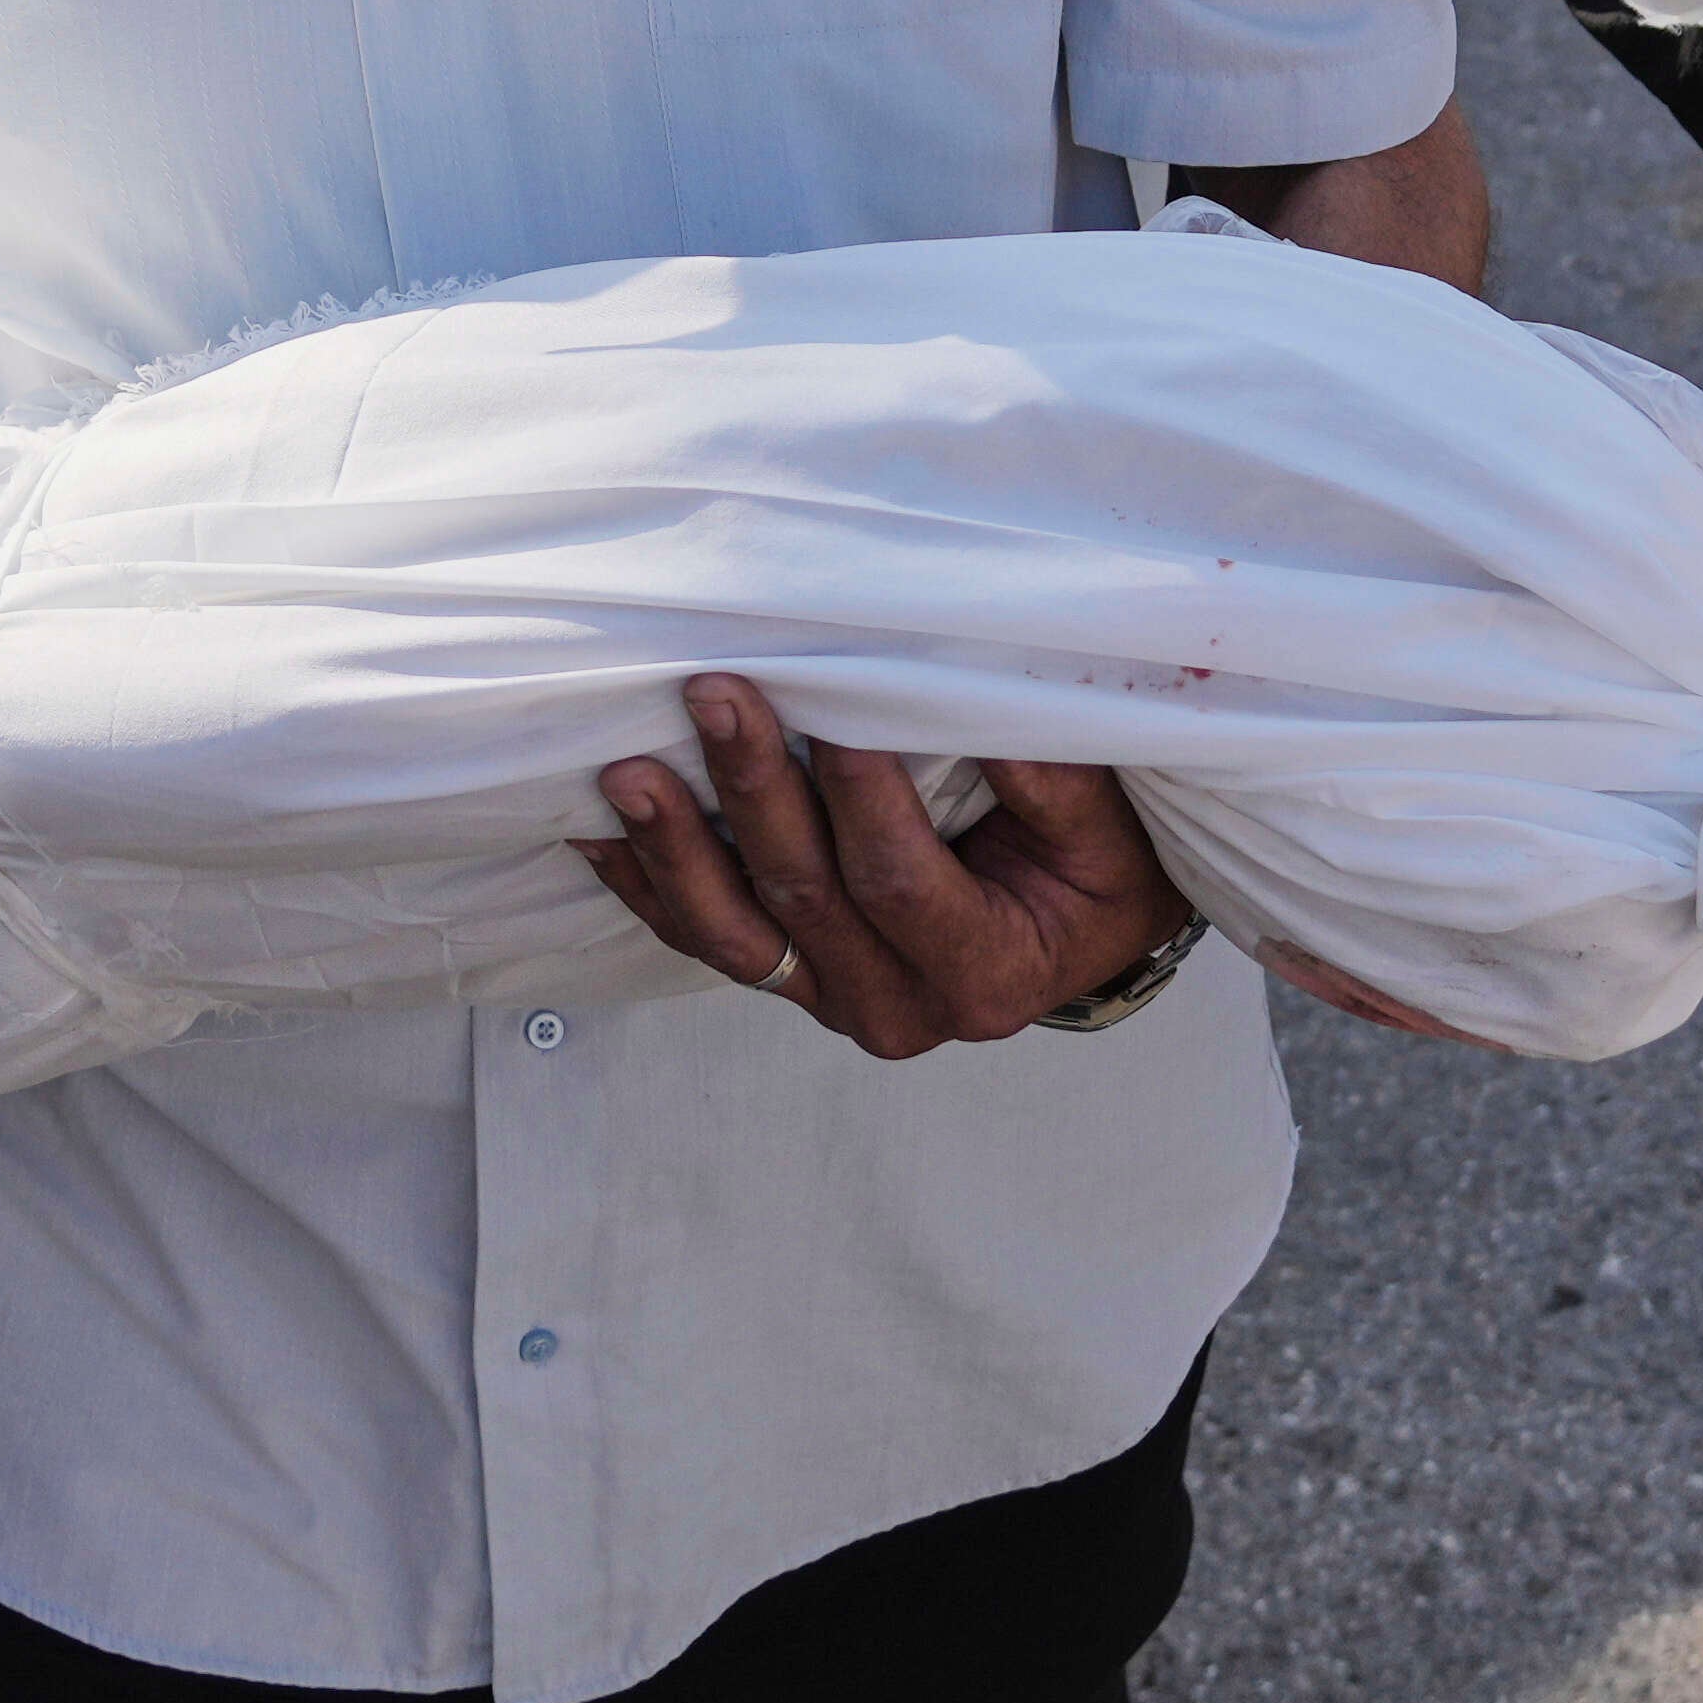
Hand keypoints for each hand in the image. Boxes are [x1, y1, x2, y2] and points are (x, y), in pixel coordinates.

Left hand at [576, 679, 1176, 1057]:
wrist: (1084, 931)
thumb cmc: (1098, 867)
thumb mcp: (1102, 824)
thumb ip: (1041, 774)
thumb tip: (958, 696)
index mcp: (985, 976)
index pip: (902, 885)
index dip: (863, 800)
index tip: (832, 709)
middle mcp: (900, 1008)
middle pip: (805, 898)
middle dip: (753, 791)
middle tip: (716, 694)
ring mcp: (833, 998)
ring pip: (734, 933)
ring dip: (673, 847)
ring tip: (627, 772)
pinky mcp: (790, 977)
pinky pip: (705, 936)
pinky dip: (647, 881)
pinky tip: (600, 827)